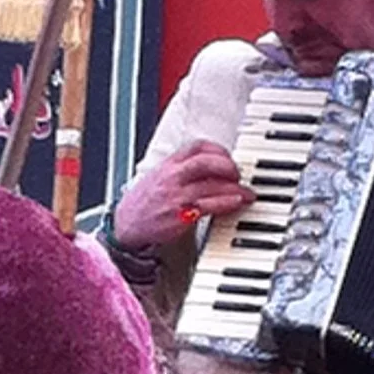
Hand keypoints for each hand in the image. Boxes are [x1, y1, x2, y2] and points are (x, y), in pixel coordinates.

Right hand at [112, 141, 252, 249]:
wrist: (126, 226)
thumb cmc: (145, 203)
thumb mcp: (159, 176)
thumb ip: (182, 169)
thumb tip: (210, 166)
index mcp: (168, 164)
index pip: (198, 146)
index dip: (218, 150)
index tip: (229, 158)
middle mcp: (173, 176)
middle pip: (206, 161)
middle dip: (228, 166)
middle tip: (239, 175)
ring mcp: (176, 196)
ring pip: (211, 184)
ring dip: (234, 188)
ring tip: (246, 193)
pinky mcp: (180, 215)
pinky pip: (208, 205)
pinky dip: (225, 202)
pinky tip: (236, 202)